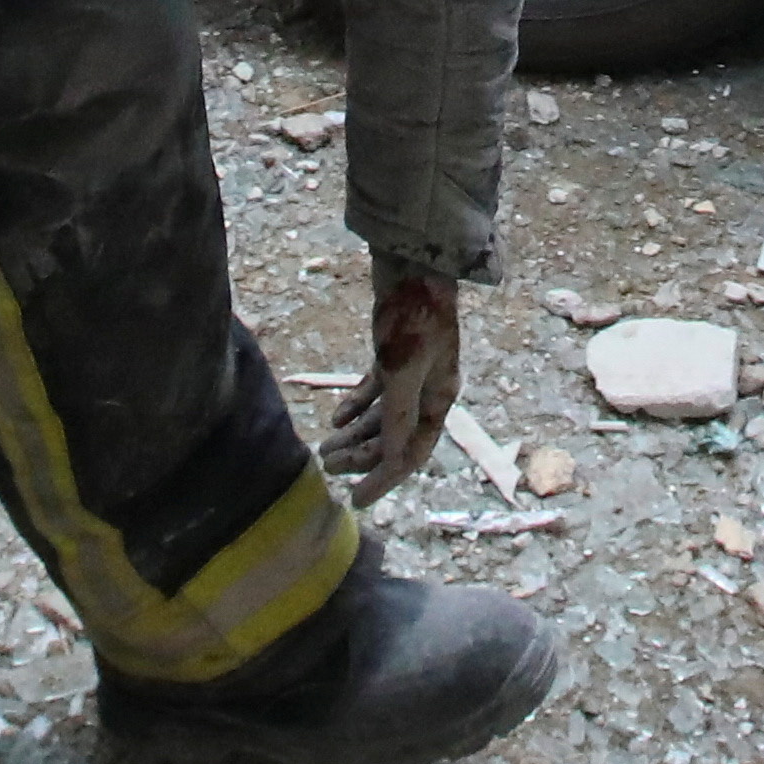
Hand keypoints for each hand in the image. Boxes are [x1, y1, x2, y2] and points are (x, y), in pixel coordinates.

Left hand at [336, 260, 464, 495]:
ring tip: (324, 447)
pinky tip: (335, 416)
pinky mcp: (394, 354)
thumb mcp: (403, 370)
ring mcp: (411, 372)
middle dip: (361, 456)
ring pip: (382, 417)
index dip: (384, 480)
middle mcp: (429, 390)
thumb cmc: (413, 316)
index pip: (411, 454)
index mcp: (440, 398)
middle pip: (394, 437)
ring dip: (354, 434)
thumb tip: (393, 462)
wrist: (413, 262)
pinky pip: (375, 392)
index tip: (355, 501)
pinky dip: (356, 406)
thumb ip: (398, 416)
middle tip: (327, 465)